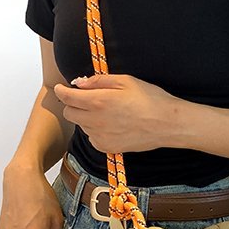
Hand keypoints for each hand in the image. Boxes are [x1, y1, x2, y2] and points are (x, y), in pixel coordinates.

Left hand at [53, 73, 176, 152]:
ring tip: (106, 112)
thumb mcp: (125, 81)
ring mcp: (100, 136)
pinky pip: (92, 138)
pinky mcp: (106, 147)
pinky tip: (112, 125)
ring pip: (81, 125)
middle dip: (73, 104)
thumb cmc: (149, 99)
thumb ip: (98, 81)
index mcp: (98, 101)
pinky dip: (96, 131)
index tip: (62, 88)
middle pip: (69, 113)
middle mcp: (95, 120)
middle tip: (86, 98)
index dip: (62, 91)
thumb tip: (79, 83)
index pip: (67, 97)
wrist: (166, 124)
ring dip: (86, 117)